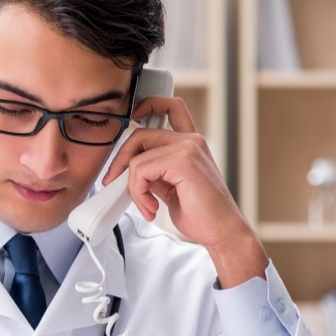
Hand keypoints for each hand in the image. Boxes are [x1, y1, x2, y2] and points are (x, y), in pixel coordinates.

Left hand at [104, 94, 267, 287]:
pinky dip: (138, 192)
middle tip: (114, 182)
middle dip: (120, 160)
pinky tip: (152, 208)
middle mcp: (191, 141)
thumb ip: (154, 171)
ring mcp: (188, 148)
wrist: (222, 231)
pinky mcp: (183, 161)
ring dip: (133, 187)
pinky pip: (141, 169)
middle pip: (141, 134)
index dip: (149, 104)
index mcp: (190, 144)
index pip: (171, 107)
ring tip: (146, 206)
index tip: (134, 115)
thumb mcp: (170, 187)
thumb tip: (128, 168)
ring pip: (137, 157)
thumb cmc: (201, 213)